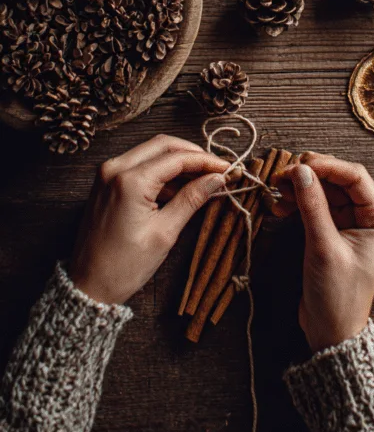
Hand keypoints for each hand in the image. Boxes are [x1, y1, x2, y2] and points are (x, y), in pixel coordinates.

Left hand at [69, 134, 228, 304]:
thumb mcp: (164, 233)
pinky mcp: (105, 181)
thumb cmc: (124, 266)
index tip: (228, 168)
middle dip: (193, 154)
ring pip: (151, 152)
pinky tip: (180, 187)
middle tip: (217, 169)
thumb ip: (192, 199)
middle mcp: (115, 168)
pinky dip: (160, 171)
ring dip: (177, 161)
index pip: (177, 158)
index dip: (206, 161)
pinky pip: (138, 164)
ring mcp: (107, 173)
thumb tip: (217, 179)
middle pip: (163, 145)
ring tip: (202, 179)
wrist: (87, 286)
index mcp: (130, 181)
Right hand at [274, 152, 373, 352]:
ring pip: (323, 190)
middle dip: (310, 174)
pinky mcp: (330, 231)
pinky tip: (279, 206)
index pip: (355, 176)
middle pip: (337, 179)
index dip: (327, 165)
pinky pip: (313, 205)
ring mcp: (347, 223)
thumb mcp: (324, 248)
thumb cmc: (338, 296)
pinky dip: (297, 202)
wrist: (331, 333)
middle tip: (282, 176)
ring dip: (300, 187)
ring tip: (276, 192)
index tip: (300, 164)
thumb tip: (300, 171)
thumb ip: (313, 207)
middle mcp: (366, 216)